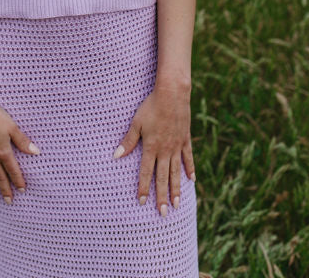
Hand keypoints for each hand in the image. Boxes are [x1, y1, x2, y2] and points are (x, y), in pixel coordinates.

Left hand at [113, 80, 194, 213]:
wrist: (172, 94)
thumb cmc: (151, 106)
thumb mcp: (136, 122)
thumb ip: (128, 141)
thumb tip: (116, 156)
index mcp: (151, 147)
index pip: (146, 172)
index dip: (144, 188)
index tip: (142, 202)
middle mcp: (165, 150)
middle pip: (162, 178)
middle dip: (162, 197)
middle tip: (164, 214)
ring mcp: (177, 146)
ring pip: (176, 172)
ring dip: (176, 189)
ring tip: (177, 204)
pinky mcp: (185, 140)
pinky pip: (188, 158)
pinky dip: (190, 169)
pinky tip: (191, 180)